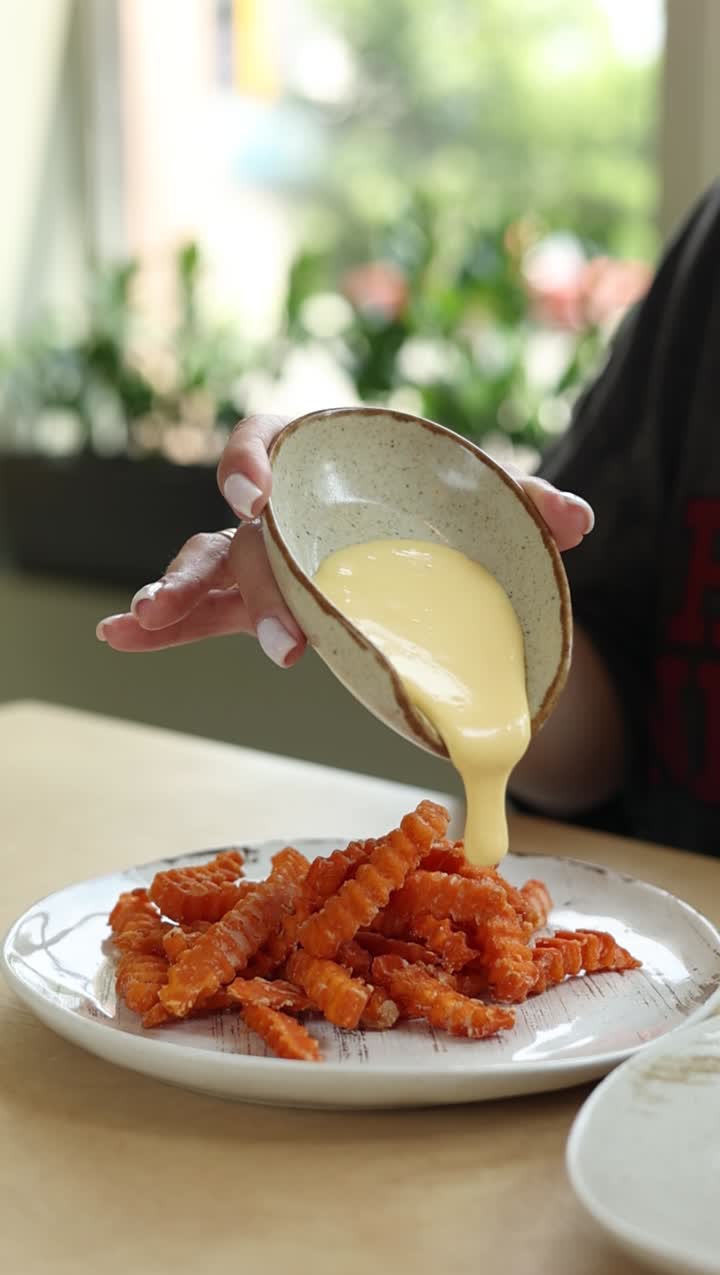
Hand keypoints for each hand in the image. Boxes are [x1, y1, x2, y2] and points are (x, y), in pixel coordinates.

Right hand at [96, 414, 593, 665]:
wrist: (421, 530)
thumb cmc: (437, 501)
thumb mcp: (478, 499)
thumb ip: (523, 499)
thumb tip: (578, 518)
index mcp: (316, 458)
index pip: (263, 439)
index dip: (246, 462)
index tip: (250, 495)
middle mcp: (277, 506)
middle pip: (234, 532)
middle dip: (225, 576)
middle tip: (241, 629)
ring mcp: (262, 558)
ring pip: (205, 572)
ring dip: (174, 598)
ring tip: (141, 627)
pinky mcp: (259, 603)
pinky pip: (206, 613)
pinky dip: (166, 627)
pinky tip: (123, 640)